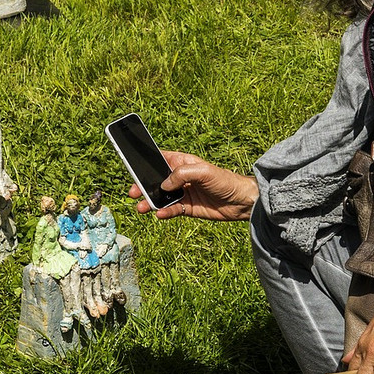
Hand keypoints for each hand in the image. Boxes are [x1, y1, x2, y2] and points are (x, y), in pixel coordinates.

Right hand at [129, 150, 257, 221]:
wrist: (241, 202)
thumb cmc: (225, 180)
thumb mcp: (203, 171)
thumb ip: (181, 174)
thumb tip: (164, 184)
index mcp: (183, 163)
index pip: (160, 159)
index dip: (146, 163)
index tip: (132, 167)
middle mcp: (180, 178)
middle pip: (156, 181)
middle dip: (143, 186)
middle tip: (133, 192)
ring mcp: (183, 193)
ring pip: (161, 197)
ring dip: (150, 202)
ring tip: (141, 208)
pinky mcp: (188, 208)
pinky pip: (172, 210)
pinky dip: (164, 212)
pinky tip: (159, 214)